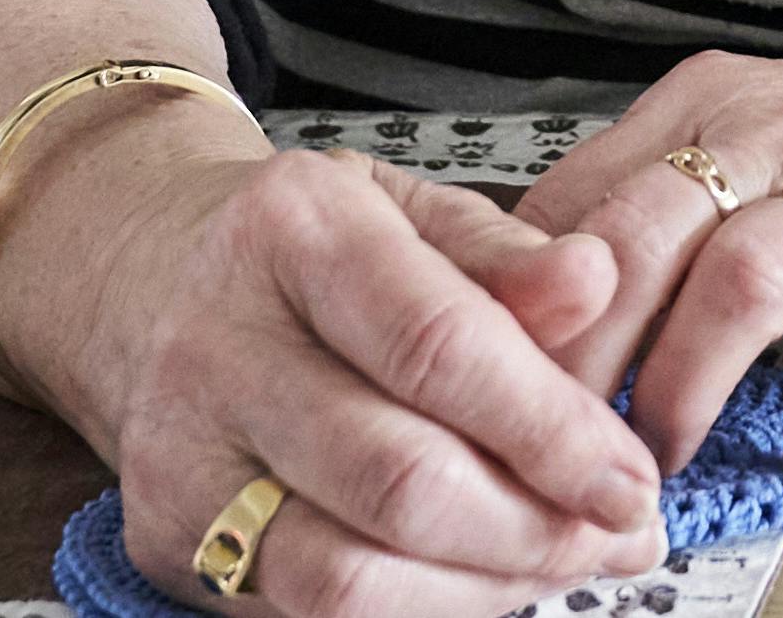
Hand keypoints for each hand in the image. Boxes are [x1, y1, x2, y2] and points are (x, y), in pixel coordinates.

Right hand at [19, 140, 665, 617]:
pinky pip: (305, 613)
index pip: (437, 347)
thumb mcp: (410, 204)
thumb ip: (507, 251)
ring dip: (481, 588)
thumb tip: (598, 283)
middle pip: (396, 479)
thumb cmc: (309, 246)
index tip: (630, 475)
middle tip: (619, 532)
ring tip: (564, 561)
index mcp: (292, 230)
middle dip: (533, 526)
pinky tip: (483, 580)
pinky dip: (415, 611)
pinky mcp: (167, 545)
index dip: (549, 427)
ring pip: (345, 575)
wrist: (152, 283)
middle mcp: (217, 347)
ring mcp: (181, 458)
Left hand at [517, 26, 782, 471]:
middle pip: (638, 237)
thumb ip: (642, 208)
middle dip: (576, 358)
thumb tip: (506, 308)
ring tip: (658, 460)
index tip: (480, 393)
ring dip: (684, 380)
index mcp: (717, 107)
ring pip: (743, 276)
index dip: (513, 312)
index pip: (574, 203)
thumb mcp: (751, 141)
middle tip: (543, 449)